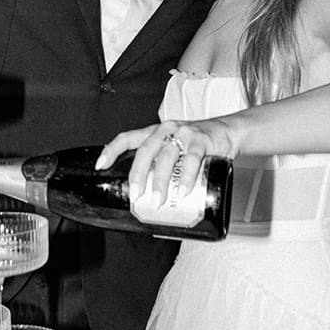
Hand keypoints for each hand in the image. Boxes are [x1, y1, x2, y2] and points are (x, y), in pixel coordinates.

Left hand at [97, 118, 239, 218]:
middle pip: (145, 150)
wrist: (228, 131)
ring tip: (158, 200)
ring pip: (166, 157)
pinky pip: (191, 160)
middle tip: (136, 195)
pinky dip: (186, 177)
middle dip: (138, 175)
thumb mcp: (175, 148)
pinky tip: (182, 191)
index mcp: (155, 132)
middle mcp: (166, 130)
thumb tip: (146, 196)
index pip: (127, 137)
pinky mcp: (202, 141)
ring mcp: (184, 134)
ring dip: (160, 181)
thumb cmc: (197, 143)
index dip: (111, 150)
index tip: (101, 166)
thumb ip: (161, 164)